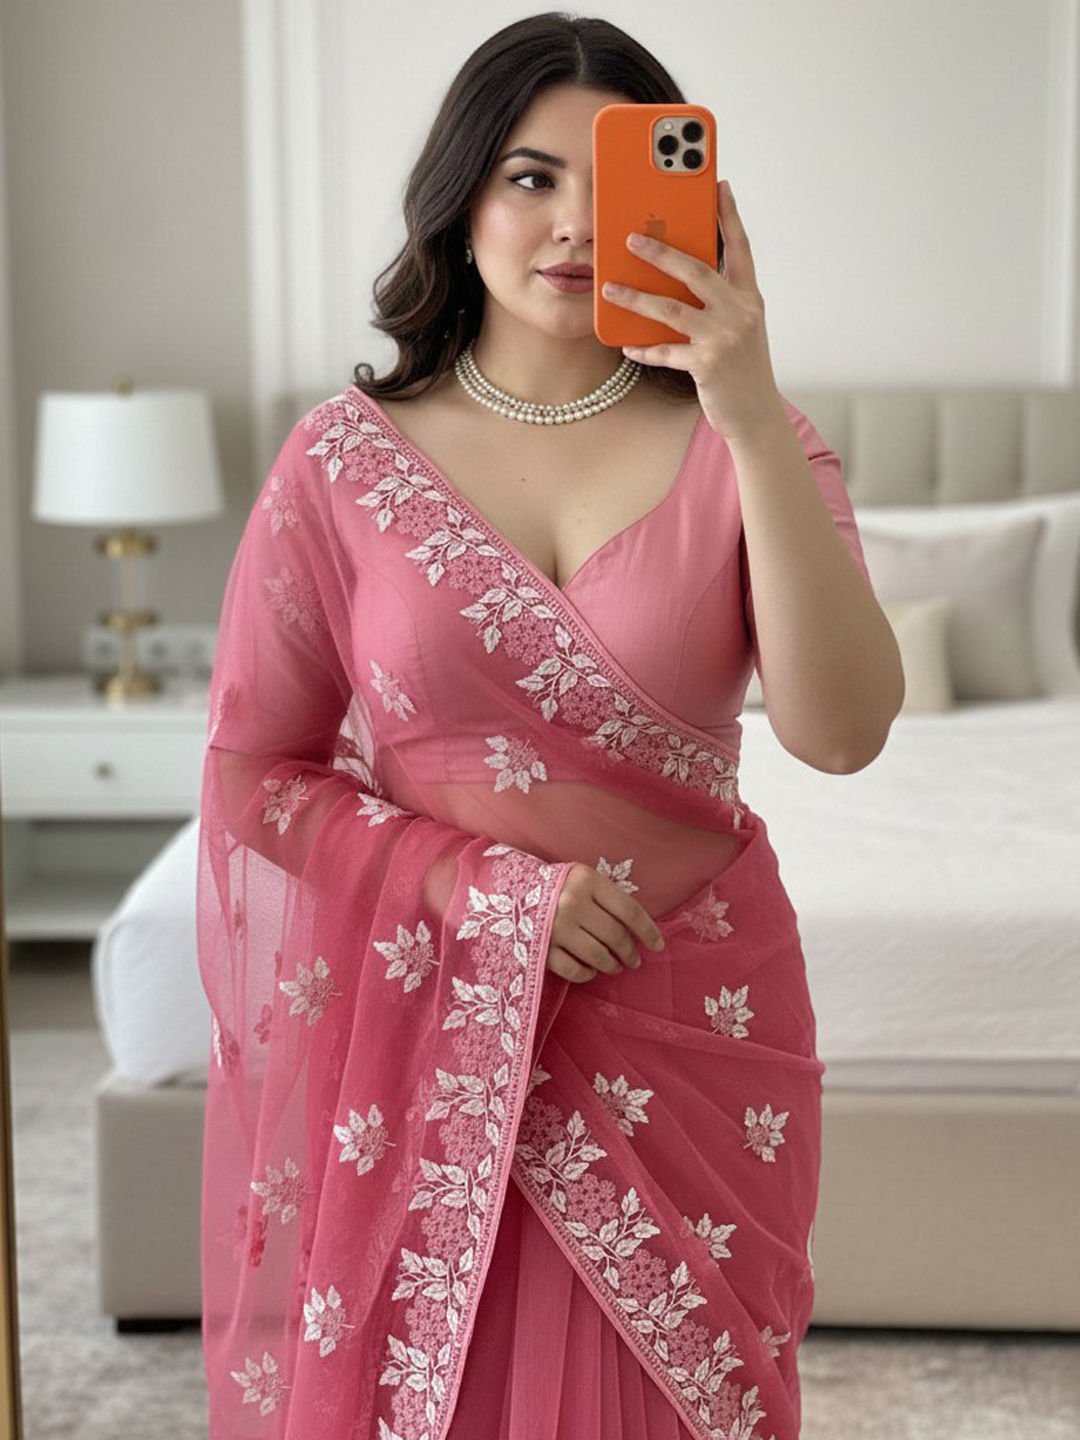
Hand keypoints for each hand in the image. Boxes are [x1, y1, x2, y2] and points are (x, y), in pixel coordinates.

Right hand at [545, 862, 664, 983]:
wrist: (505, 890)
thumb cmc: (554, 886)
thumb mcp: (581, 879)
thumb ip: (606, 897)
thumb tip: (640, 928)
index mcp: (586, 880)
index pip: (629, 910)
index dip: (648, 930)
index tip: (658, 945)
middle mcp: (572, 903)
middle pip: (615, 935)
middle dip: (629, 952)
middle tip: (634, 960)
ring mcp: (555, 927)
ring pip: (598, 955)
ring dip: (611, 965)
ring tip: (615, 967)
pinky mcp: (541, 948)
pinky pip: (574, 970)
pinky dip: (587, 974)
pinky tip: (591, 972)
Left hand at [600, 179, 784, 443]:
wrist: (755, 414)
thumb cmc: (741, 367)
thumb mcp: (739, 326)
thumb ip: (719, 299)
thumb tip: (682, 272)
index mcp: (748, 296)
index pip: (739, 247)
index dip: (728, 216)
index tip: (718, 186)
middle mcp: (740, 311)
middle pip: (696, 270)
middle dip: (661, 251)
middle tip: (630, 238)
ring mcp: (724, 337)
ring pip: (672, 309)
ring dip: (636, 297)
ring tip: (609, 288)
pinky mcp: (707, 364)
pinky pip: (665, 351)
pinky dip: (644, 347)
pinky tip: (626, 345)